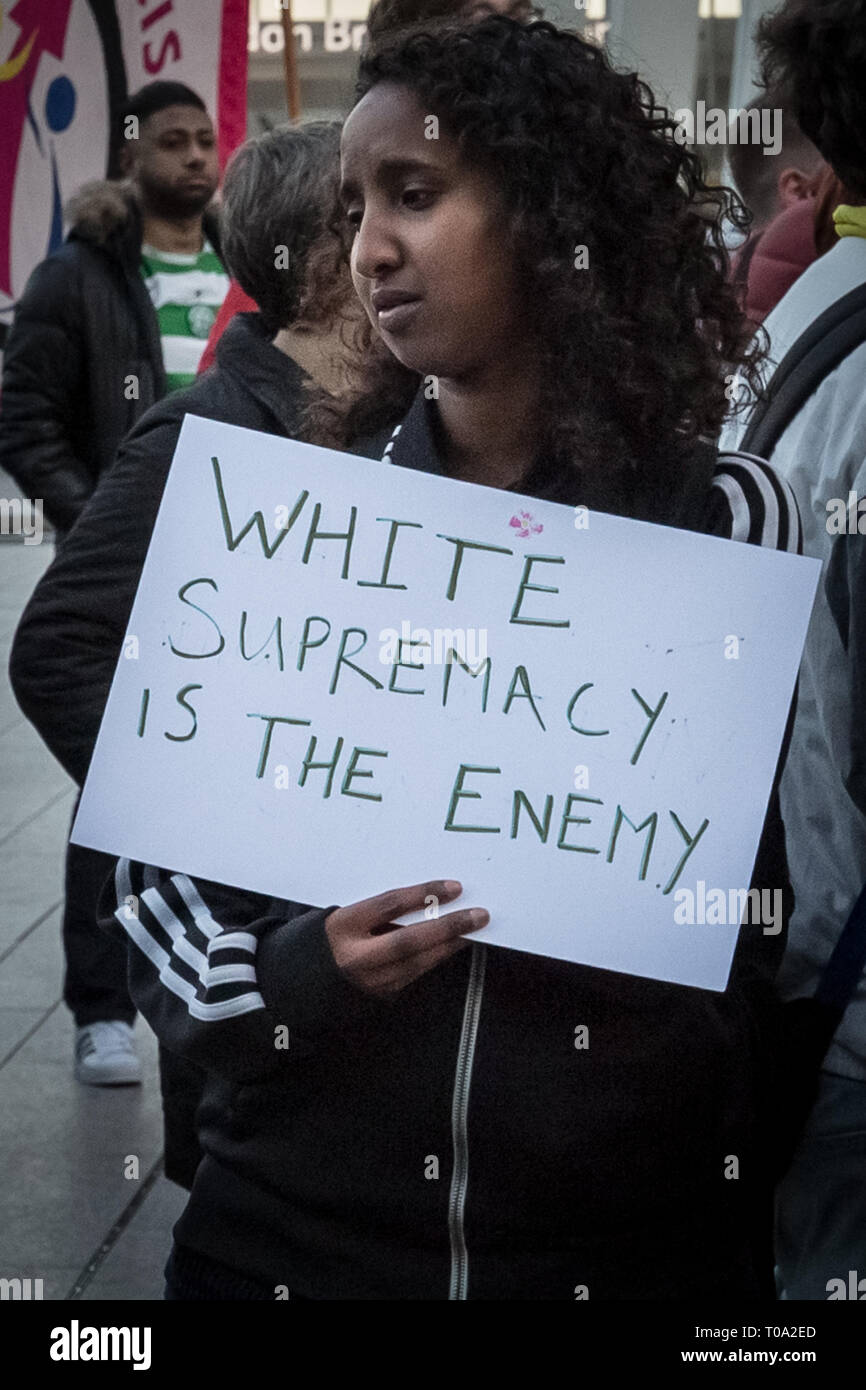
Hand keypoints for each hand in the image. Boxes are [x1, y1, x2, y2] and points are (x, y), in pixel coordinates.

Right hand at [325, 880, 488, 997]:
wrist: (298, 983)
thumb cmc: (324, 938)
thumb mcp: (342, 916)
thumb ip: (376, 911)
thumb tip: (424, 899)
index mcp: (342, 926)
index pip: (390, 906)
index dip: (424, 894)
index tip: (454, 887)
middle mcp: (356, 956)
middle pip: (410, 940)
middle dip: (448, 927)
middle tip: (479, 915)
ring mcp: (369, 980)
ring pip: (418, 962)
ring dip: (450, 945)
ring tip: (474, 929)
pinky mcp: (380, 995)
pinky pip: (414, 973)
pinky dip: (436, 958)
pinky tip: (452, 946)